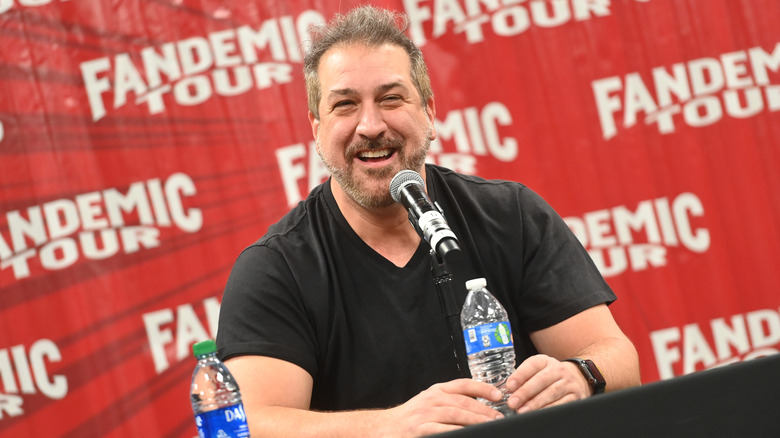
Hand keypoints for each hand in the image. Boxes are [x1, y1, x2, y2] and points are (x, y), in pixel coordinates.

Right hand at [379, 378, 503, 436]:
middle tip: (499, 418)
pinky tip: (469, 434)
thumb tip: (479, 407)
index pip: (463, 384)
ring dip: (476, 420)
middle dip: (484, 410)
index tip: (498, 395)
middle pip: (463, 401)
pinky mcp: (421, 429)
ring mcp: (425, 414)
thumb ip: (450, 401)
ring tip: (490, 425)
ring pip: (456, 414)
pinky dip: (459, 431)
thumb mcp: (430, 402)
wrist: (386, 428)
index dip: (482, 388)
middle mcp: (431, 399)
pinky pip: (444, 429)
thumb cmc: (412, 417)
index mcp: (436, 390)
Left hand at [504, 354, 589, 413]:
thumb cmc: (548, 376)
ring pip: (551, 393)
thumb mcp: (536, 371)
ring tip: (522, 410)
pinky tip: (538, 414)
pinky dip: (549, 409)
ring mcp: (568, 383)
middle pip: (541, 380)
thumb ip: (523, 378)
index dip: (520, 375)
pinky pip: (562, 404)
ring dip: (535, 403)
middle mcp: (558, 369)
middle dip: (525, 392)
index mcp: (545, 361)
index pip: (532, 365)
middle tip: (513, 402)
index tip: (509, 386)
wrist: (575, 378)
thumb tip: (508, 390)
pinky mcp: (575, 396)